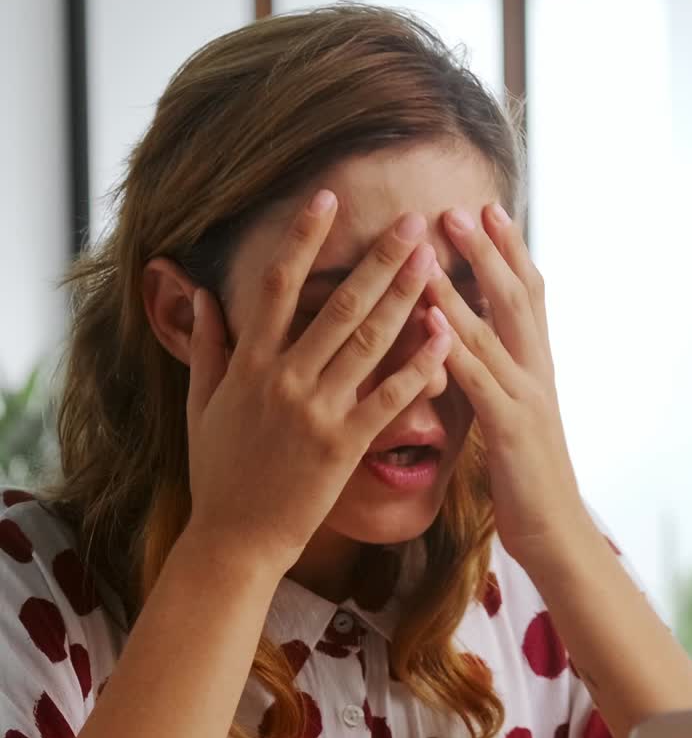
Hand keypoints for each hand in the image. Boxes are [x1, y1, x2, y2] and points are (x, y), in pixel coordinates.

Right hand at [185, 192, 450, 575]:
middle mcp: (284, 380)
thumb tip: (202, 297)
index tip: (328, 197)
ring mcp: (316, 412)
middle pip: (338, 304)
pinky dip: (418, 366)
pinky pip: (388, 399)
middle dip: (379, 259)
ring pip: (368, 342)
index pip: (277, 285)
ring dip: (405, 297)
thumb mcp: (201, 407)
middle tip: (413, 220)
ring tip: (434, 261)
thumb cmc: (218, 475)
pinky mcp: (343, 446)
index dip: (304, 238)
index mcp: (249, 364)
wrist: (236, 540)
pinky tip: (444, 335)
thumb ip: (207, 349)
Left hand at [425, 202, 589, 572]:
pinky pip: (479, 380)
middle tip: (458, 207)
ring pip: (493, 329)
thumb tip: (471, 352)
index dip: (510, 252)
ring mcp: (526, 398)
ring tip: (431, 247)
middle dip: (488, 250)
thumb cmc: (526, 480)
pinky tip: (430, 320)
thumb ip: (497, 381)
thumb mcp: (513, 419)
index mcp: (536, 369)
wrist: (555, 533)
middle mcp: (536, 373)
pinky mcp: (511, 430)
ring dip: (461, 284)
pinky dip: (454, 346)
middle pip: (516, 297)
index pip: (528, 296)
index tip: (486, 210)